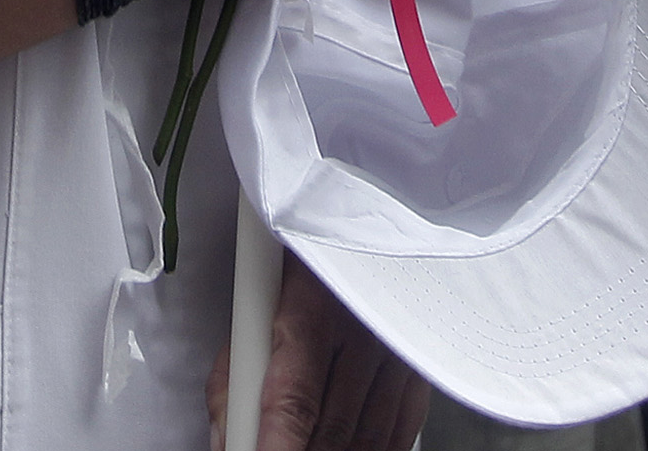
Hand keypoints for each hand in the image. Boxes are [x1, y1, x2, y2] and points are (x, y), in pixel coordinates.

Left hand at [207, 252, 429, 450]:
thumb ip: (236, 372)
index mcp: (312, 310)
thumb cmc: (305, 260)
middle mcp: (363, 332)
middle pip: (334, 429)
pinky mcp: (418, 362)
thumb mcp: (259, 298)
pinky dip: (376, 449)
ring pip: (370, 436)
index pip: (294, 400)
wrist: (365, 220)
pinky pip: (402, 426)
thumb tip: (229, 435)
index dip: (276, 445)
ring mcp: (398, 350)